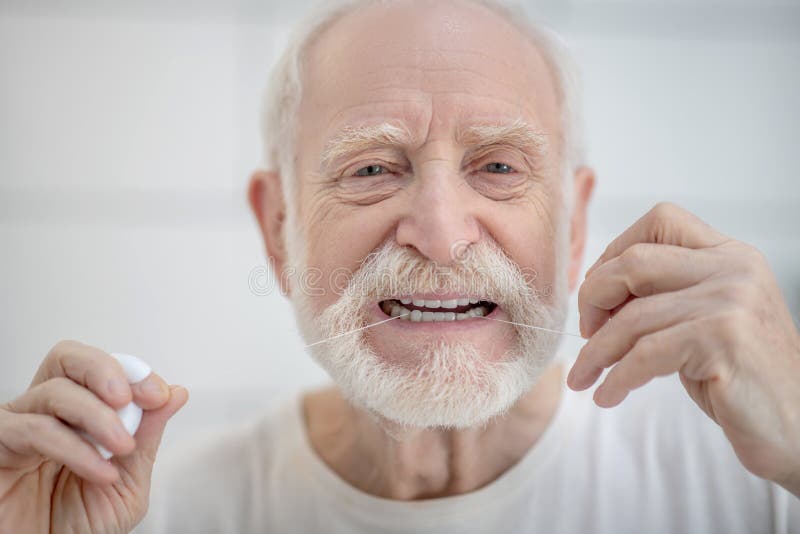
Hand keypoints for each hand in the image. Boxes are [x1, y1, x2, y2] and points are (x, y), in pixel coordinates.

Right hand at [0, 340, 187, 532]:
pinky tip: (100, 470)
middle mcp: (44, 414)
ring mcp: (17, 428)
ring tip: (122, 448)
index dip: (132, 373)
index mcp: (76, 416)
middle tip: (135, 399)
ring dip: (100, 416)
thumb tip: (175, 393)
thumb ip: (147, 436)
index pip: (100, 369)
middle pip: (68, 359)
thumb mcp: (127, 482)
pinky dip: (75, 447)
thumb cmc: (75, 529)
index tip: (159, 395)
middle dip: (107, 370)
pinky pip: (35, 429)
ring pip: (56, 391)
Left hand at [568, 202, 799, 495]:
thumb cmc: (740, 376)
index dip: (615, 251)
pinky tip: (606, 396)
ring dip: (596, 352)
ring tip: (582, 378)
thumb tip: (595, 288)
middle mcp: (733, 268)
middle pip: (634, 262)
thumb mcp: (704, 320)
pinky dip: (616, 379)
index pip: (660, 220)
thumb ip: (664, 294)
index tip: (598, 292)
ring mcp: (731, 302)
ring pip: (632, 317)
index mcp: (730, 254)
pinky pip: (644, 355)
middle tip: (585, 335)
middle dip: (594, 298)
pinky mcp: (722, 340)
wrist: (796, 427)